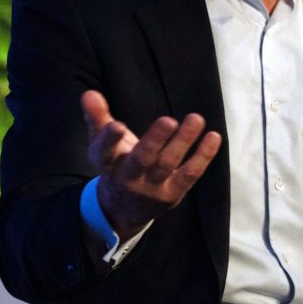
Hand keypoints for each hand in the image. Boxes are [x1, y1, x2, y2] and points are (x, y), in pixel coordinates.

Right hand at [81, 89, 221, 238]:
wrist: (124, 209)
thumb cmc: (117, 165)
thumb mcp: (103, 144)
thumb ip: (97, 118)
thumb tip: (89, 93)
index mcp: (108, 163)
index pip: (105, 152)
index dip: (109, 140)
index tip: (116, 125)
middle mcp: (129, 178)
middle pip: (141, 160)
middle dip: (154, 141)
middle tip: (168, 120)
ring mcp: (152, 188)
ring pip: (167, 165)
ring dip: (183, 142)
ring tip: (196, 118)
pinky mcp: (172, 194)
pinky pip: (190, 175)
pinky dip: (203, 156)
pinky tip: (213, 136)